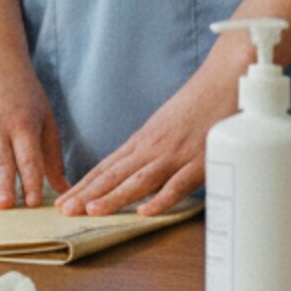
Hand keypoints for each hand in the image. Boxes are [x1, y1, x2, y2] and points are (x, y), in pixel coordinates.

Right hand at [0, 47, 65, 207]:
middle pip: (2, 162)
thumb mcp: (45, 117)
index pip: (28, 158)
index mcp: (23, 124)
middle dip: (3, 185)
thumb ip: (52, 155)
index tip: (33, 203)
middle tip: (4, 206)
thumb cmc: (24, 91)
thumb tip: (65, 189)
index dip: (31, 180)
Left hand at [57, 63, 229, 216]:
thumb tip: (136, 169)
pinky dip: (162, 199)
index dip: (85, 185)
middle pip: (115, 175)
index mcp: (143, 140)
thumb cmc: (198, 103)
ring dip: (114, 197)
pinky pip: (178, 184)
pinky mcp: (200, 161)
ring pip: (139, 180)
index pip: (107, 167)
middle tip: (64, 209)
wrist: (225, 79)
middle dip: (88, 194)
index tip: (64, 199)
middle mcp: (153, 148)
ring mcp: (175, 155)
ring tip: (92, 211)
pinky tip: (146, 212)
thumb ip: (151, 148)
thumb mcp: (165, 125)